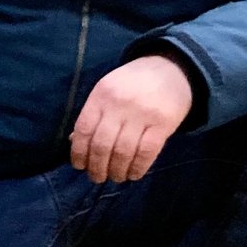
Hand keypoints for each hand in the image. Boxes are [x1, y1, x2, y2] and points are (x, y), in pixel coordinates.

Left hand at [69, 55, 192, 183]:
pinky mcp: (163, 123)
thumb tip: (74, 142)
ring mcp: (142, 113)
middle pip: (102, 144)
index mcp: (101, 95)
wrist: (171, 69)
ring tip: (115, 177)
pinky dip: (138, 167)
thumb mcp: (108, 90)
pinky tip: (133, 174)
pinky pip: (147, 152)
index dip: (78, 152)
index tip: (78, 166)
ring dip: (117, 170)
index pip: (84, 129)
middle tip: (97, 177)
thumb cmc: (133, 83)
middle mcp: (119, 104)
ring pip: (123, 151)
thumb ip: (93, 114)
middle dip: (97, 166)